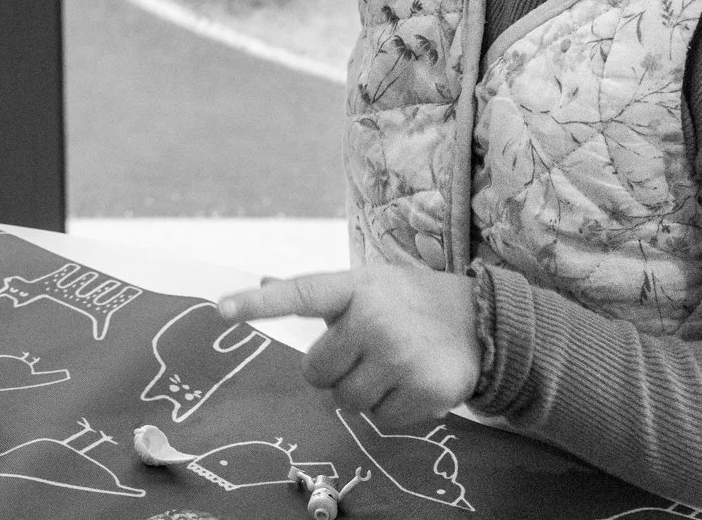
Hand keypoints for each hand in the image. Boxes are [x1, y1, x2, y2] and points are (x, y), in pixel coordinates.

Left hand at [215, 261, 480, 430]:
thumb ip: (317, 293)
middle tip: (360, 356)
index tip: (221, 309)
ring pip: (345, 401)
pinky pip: (379, 421)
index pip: (299, 293)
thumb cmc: (407, 304)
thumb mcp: (365, 285)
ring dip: (360, 393)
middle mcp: (375, 318)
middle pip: (316, 372)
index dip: (258, 302)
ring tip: (389, 368)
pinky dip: (390, 411)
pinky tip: (409, 384)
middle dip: (332, 372)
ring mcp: (400, 356)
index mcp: (355, 287)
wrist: (480, 321)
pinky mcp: (424, 391)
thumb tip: (260, 281)